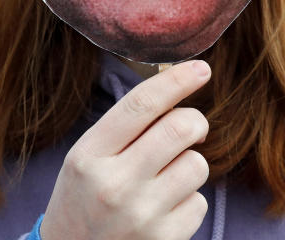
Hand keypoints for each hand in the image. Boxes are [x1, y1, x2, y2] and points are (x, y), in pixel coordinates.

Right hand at [40, 60, 211, 239]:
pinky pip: (199, 203)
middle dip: (195, 121)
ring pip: (197, 165)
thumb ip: (125, 127)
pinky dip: (188, 201)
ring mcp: (141, 215)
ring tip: (166, 178)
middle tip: (191, 128)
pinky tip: (164, 209)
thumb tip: (176, 89)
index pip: (141, 104)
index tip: (200, 69)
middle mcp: (114, 185)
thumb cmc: (84, 197)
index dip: (176, 81)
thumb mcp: (88, 156)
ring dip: (190, 165)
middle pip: (180, 128)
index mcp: (90, 155)